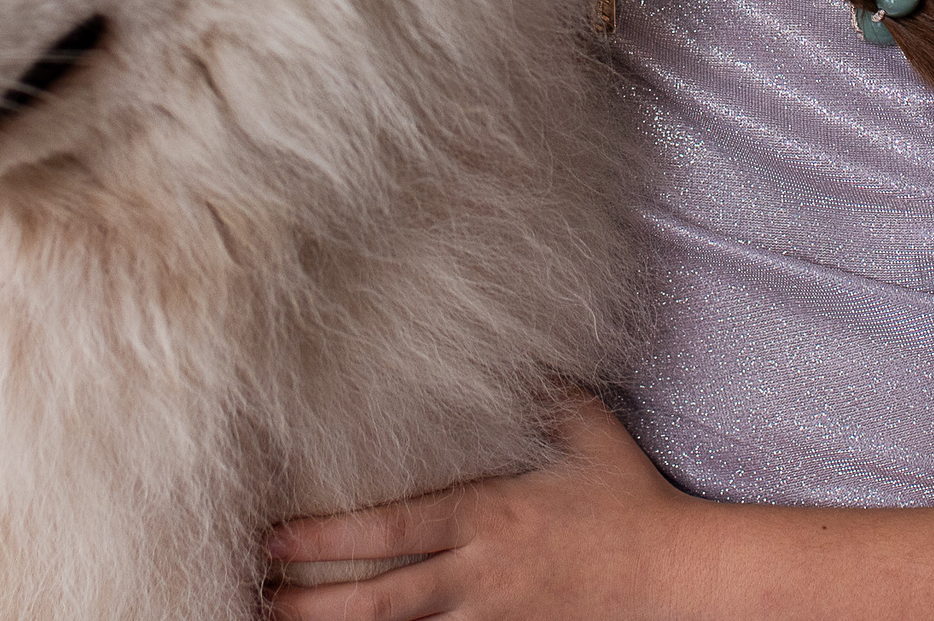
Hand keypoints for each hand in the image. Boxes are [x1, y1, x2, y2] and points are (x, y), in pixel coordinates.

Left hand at [266, 396, 710, 620]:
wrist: (680, 577)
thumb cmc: (630, 499)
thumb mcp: (587, 429)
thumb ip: (542, 389)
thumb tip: (520, 340)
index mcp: (487, 516)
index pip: (390, 530)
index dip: (324, 537)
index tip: (270, 536)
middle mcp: (479, 575)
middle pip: (378, 602)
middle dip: (310, 606)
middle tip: (253, 598)